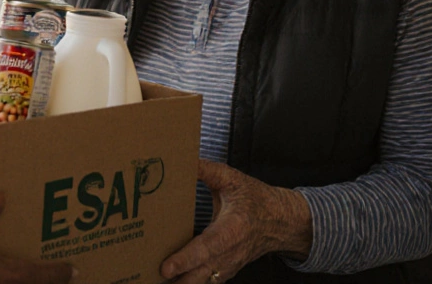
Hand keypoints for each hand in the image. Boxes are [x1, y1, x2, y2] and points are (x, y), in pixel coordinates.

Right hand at [0, 191, 74, 283]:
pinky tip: (1, 274)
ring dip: (31, 280)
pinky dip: (11, 282)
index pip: (47, 276)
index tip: (75, 267)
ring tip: (35, 270)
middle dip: (50, 278)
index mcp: (7, 275)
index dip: (64, 272)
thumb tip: (0, 196)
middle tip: (61, 267)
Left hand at [160, 160, 311, 282]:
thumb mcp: (232, 179)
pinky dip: (187, 282)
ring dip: (180, 283)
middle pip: (199, 276)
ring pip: (201, 283)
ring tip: (154, 279)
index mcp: (232, 229)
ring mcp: (228, 267)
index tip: (165, 267)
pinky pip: (204, 283)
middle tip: (151, 275)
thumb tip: (183, 159)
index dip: (185, 259)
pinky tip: (170, 280)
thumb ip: (206, 170)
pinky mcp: (224, 272)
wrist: (281, 221)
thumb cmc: (256, 200)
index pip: (206, 249)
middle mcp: (230, 253)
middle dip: (176, 280)